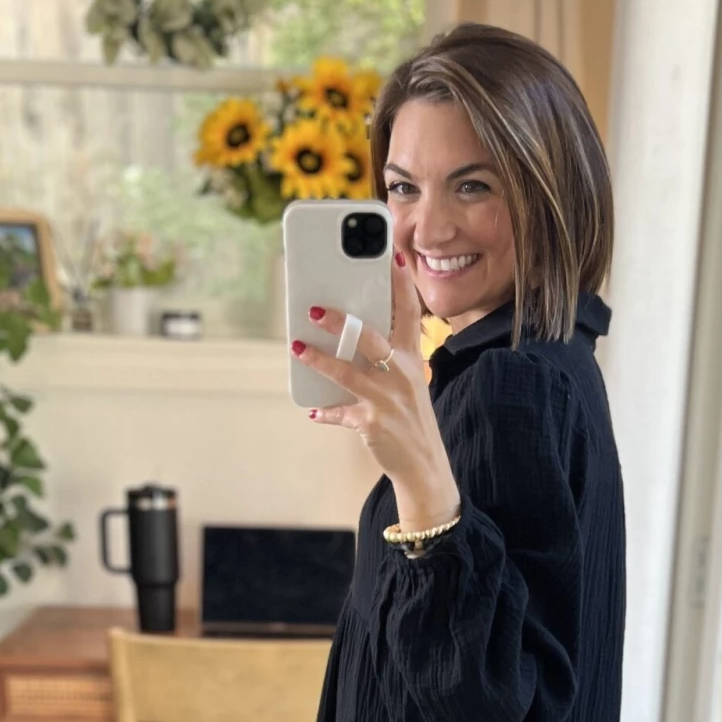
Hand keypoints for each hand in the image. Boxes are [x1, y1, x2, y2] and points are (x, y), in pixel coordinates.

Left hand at [293, 248, 460, 532]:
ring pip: (348, 373)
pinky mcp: (372, 423)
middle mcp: (402, 375)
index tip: (393, 255)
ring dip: (320, 359)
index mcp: (412, 359)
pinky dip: (326, 412)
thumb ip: (385, 358)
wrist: (424, 466)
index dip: (402, 283)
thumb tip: (346, 334)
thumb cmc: (410, 418)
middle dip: (341, 322)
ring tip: (297, 346)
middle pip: (370, 338)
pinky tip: (312, 410)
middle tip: (315, 308)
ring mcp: (387, 400)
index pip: (410, 313)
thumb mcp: (408, 383)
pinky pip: (342, 413)